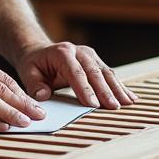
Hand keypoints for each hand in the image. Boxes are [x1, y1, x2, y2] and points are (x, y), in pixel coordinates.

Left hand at [16, 42, 137, 109]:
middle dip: (105, 91)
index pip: (75, 72)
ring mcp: (90, 55)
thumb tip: (43, 96)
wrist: (40, 52)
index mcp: (62, 53)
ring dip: (117, 89)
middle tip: (113, 107)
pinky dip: (120, 87)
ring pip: (106, 73)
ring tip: (127, 103)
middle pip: (95, 72)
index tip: (92, 104)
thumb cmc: (34, 64)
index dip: (85, 88)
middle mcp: (79, 51)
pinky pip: (109, 74)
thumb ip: (34, 85)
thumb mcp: (27, 72)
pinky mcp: (97, 62)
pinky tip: (131, 97)